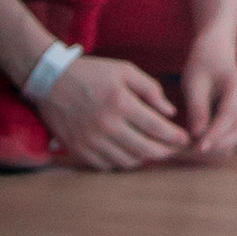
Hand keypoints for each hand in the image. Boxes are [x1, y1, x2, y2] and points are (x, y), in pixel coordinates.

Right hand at [41, 50, 188, 170]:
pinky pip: (106, 166)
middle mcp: (105, 125)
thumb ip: (150, 89)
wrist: (51, 81)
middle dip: (164, 152)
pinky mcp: (78, 150)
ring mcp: (90, 141)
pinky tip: (129, 153)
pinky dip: (122, 162)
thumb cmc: (93, 72)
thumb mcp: (125, 70)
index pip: (155, 127)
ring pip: (126, 161)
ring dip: (144, 158)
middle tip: (174, 149)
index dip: (174, 137)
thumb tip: (170, 112)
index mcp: (120, 103)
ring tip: (153, 150)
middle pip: (144, 149)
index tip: (185, 139)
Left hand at [178, 31, 236, 160]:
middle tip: (192, 151)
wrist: (216, 52)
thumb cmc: (203, 64)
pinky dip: (223, 142)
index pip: (229, 117)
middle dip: (218, 144)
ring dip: (221, 146)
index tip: (198, 148)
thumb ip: (197, 110)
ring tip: (196, 149)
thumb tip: (197, 137)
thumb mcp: (193, 84)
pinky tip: (204, 143)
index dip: (215, 134)